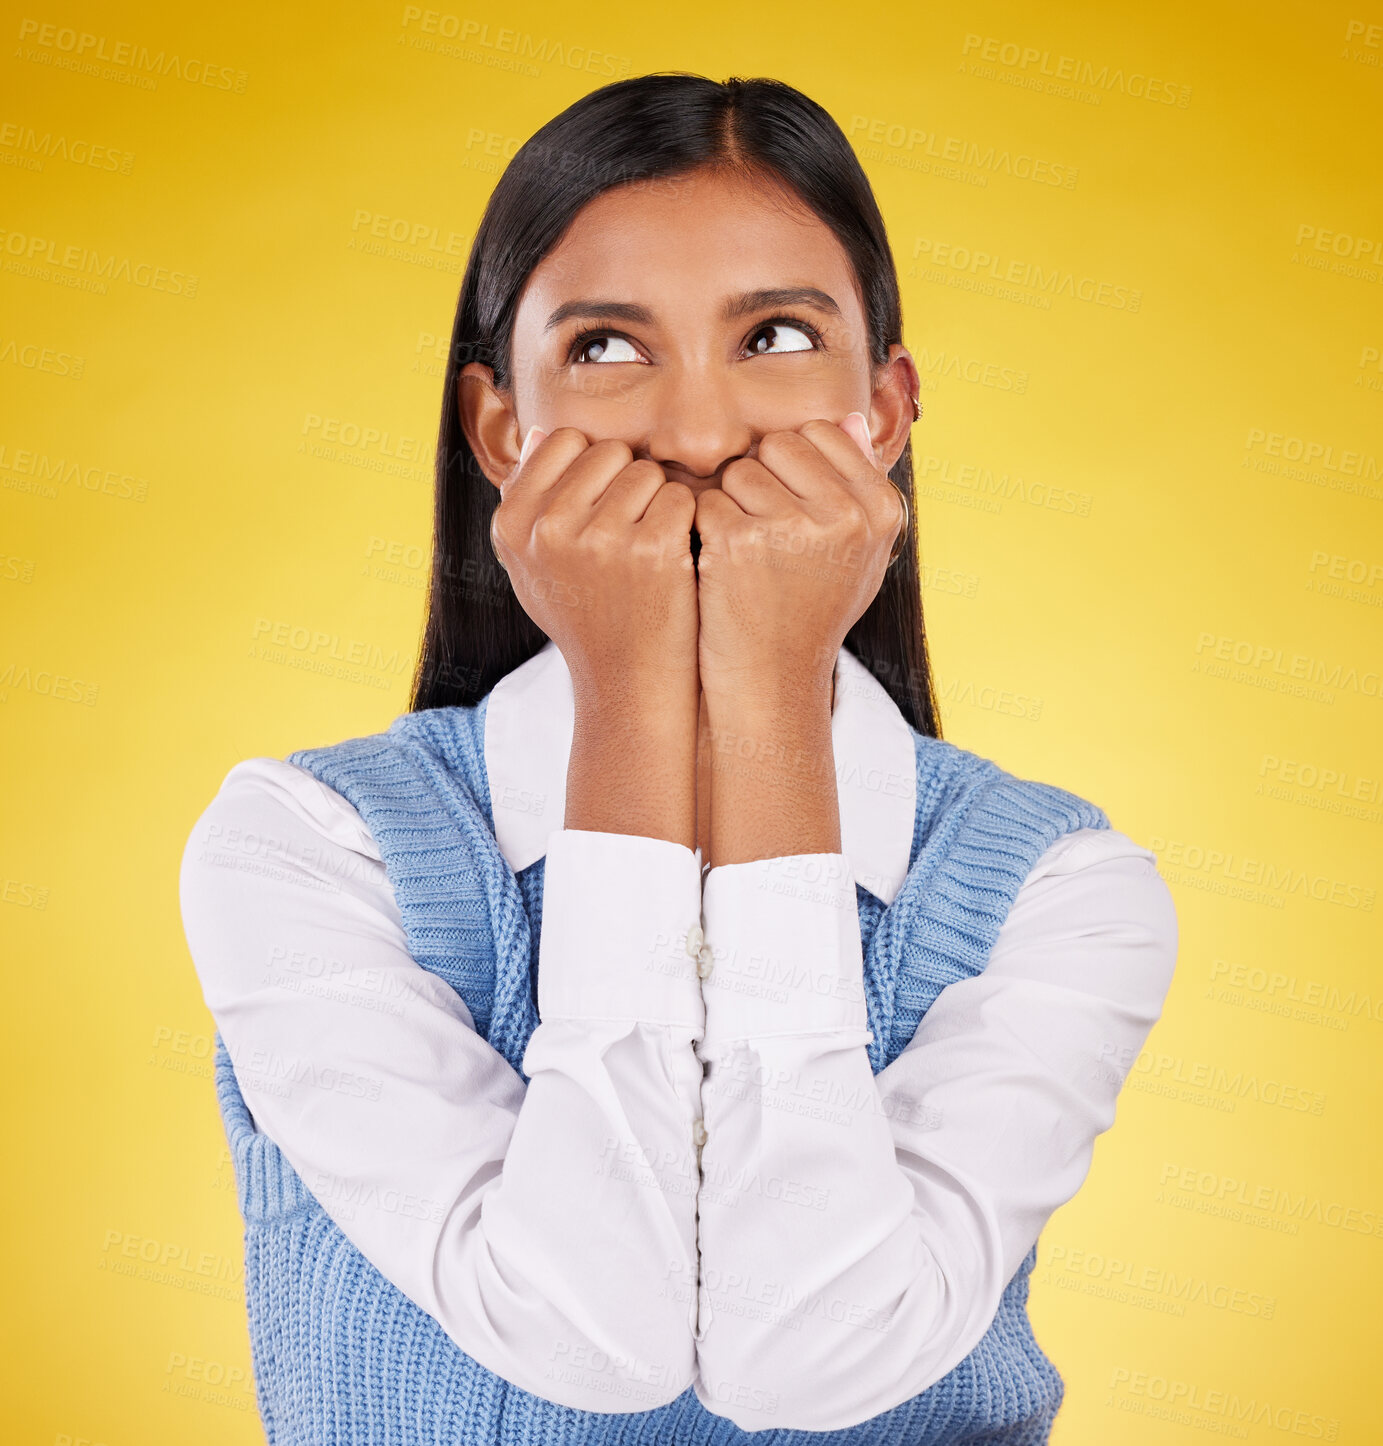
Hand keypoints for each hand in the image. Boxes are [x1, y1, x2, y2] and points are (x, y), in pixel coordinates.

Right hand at [490, 426, 698, 707]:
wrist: (626, 681)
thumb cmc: (584, 617)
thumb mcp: (533, 566)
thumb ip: (527, 500)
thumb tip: (542, 433)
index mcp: (513, 524)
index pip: (564, 440)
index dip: (592, 470)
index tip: (598, 511)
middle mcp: (550, 529)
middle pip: (608, 451)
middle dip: (626, 483)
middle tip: (627, 535)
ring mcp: (602, 539)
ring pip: (647, 471)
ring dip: (657, 502)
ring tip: (646, 551)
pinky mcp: (655, 550)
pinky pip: (680, 497)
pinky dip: (685, 522)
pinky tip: (673, 559)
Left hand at [692, 414, 904, 712]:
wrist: (772, 680)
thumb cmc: (812, 611)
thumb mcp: (858, 553)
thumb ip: (859, 485)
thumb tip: (850, 417)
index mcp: (881, 510)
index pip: (822, 433)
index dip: (795, 467)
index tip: (793, 510)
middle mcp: (845, 516)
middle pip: (779, 444)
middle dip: (762, 479)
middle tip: (765, 535)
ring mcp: (792, 528)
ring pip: (739, 470)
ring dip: (732, 504)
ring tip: (747, 556)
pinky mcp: (738, 543)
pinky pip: (707, 502)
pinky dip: (705, 531)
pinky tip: (721, 569)